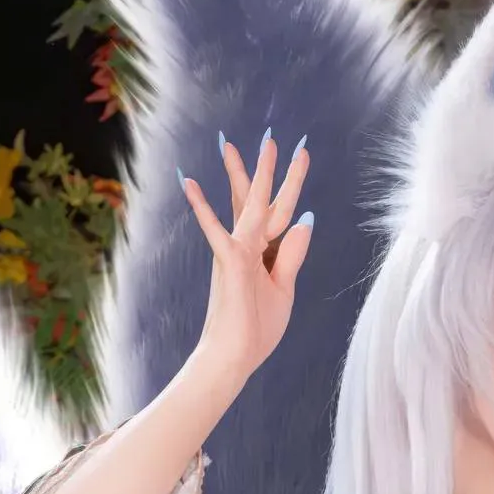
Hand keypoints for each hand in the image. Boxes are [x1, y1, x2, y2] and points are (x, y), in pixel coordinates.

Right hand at [181, 130, 312, 385]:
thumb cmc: (255, 328)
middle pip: (262, 200)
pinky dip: (203, 206)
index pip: (278, 213)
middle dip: (269, 169)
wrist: (234, 356)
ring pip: (247, 204)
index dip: (288, 186)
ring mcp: (238, 251)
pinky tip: (187, 180)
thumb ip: (292, 253)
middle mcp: (249, 246)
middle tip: (274, 137)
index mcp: (263, 253)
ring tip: (232, 143)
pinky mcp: (230, 261)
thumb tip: (305, 218)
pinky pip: (216, 228)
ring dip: (245, 173)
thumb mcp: (284, 287)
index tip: (298, 159)